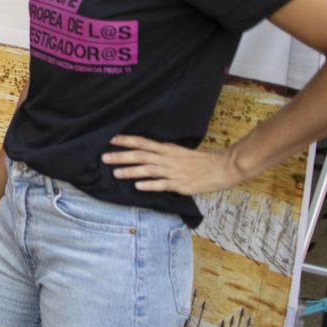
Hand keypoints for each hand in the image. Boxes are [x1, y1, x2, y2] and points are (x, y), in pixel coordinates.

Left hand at [102, 135, 243, 195]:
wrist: (222, 167)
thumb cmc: (199, 161)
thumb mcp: (178, 152)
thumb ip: (162, 153)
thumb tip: (144, 153)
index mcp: (167, 149)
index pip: (143, 143)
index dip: (126, 141)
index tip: (110, 139)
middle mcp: (167, 159)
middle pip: (141, 156)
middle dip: (121, 156)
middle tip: (104, 157)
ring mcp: (173, 172)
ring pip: (148, 170)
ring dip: (130, 171)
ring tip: (115, 173)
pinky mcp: (180, 184)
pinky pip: (162, 185)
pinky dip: (149, 185)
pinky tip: (138, 186)